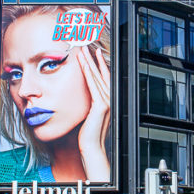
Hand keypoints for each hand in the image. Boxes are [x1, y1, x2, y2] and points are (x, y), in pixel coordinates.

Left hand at [76, 46, 110, 181]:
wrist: (91, 148)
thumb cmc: (88, 135)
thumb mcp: (88, 115)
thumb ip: (89, 104)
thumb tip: (83, 96)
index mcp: (108, 100)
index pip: (104, 78)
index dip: (99, 64)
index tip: (94, 53)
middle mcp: (110, 99)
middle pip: (102, 74)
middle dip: (94, 59)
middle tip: (88, 46)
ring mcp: (107, 102)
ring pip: (97, 77)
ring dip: (89, 62)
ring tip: (83, 51)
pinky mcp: (100, 106)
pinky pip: (93, 85)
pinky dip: (88, 73)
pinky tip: (83, 65)